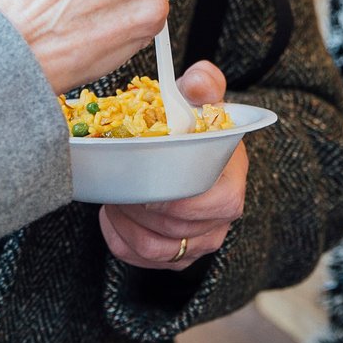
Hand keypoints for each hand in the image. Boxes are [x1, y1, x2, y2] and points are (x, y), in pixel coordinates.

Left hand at [102, 60, 244, 270]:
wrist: (187, 146)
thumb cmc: (193, 121)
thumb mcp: (200, 97)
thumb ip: (203, 84)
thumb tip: (198, 83)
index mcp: (231, 179)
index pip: (218, 203)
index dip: (180, 200)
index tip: (146, 183)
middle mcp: (221, 217)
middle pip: (177, 229)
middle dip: (139, 208)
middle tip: (117, 182)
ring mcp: (200, 240)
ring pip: (156, 249)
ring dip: (125, 223)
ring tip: (112, 195)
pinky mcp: (178, 255)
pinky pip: (142, 259)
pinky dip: (119, 238)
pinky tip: (111, 214)